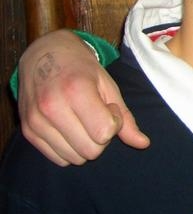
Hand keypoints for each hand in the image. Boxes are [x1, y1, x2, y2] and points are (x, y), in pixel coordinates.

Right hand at [18, 29, 149, 165]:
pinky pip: (58, 159)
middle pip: (91, 151)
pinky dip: (69, 149)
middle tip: (97, 116)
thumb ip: (125, 117)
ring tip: (82, 121)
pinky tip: (69, 128)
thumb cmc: (81, 68)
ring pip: (74, 158)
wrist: (44, 54)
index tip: (108, 107)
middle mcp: (52, 107)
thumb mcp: (108, 86)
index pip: (104, 132)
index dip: (114, 123)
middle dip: (101, 138)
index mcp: (76, 90)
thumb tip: (143, 144)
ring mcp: (36, 121)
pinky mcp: (27, 131)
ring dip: (85, 145)